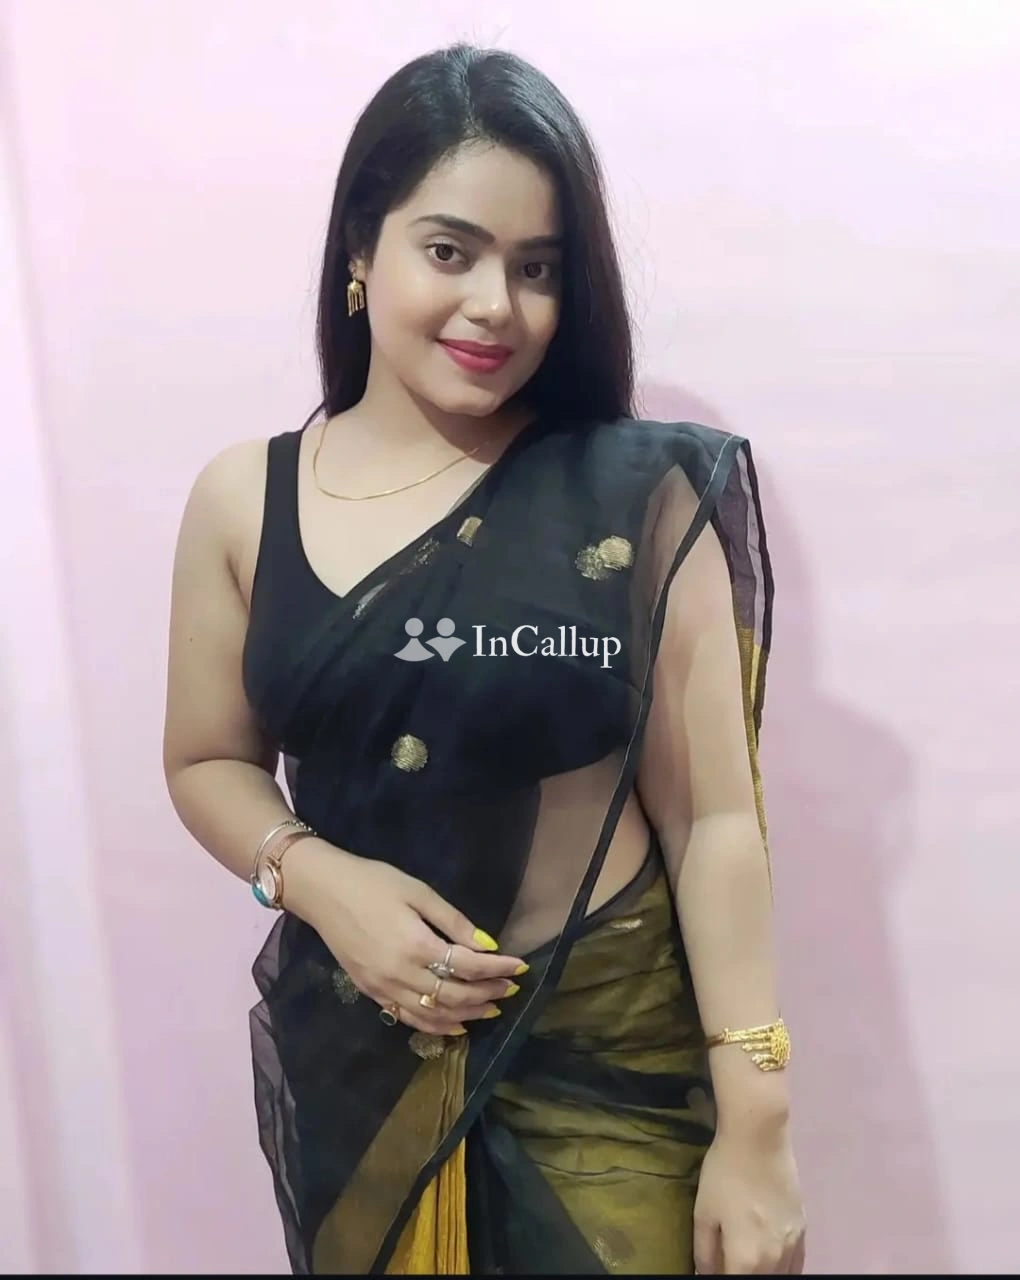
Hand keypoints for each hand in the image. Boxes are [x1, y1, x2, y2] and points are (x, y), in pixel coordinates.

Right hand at [283, 837, 525, 1034]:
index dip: (498, 969)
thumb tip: (487, 946)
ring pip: (433, 1015)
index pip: (467, 966)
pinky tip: (454, 1025)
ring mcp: (383, 988)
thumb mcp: (418, 892)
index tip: (519, 967)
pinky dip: (435, 1026)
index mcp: (416, 945)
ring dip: (467, 1015)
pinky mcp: (370, 993)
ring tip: (491, 1010)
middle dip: (488, 994)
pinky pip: (408, 1018)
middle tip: (510, 989)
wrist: (322, 891)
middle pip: (455, 995)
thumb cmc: (373, 882)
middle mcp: (401, 974)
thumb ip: (453, 922)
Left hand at [693, 1121, 805, 1273]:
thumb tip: (705, 1273)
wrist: (759, 1138)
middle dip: (739, 1274)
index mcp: (745, 1259)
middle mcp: (774, 1261)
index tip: (711, 1268)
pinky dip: (784, 1270)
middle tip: (726, 1260)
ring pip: (779, 1276)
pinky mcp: (803, 1229)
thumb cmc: (725, 1173)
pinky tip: (773, 1264)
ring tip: (747, 1261)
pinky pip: (796, 1265)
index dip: (718, 1276)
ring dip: (762, 1273)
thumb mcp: (703, 1212)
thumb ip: (704, 1252)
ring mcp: (792, 1246)